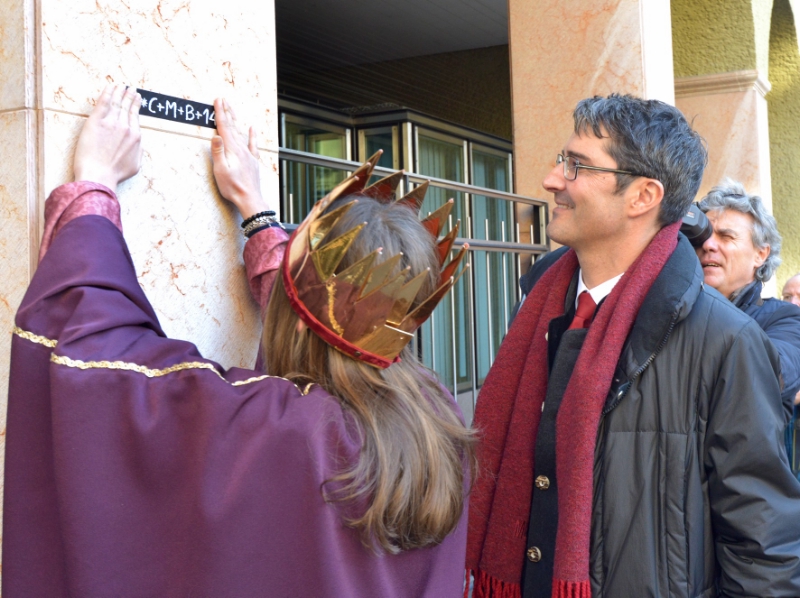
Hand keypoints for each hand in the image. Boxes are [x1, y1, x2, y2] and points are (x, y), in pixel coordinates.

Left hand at [73, 85, 141, 190]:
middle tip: (130, 88)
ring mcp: (111, 123)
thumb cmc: (115, 174)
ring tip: (120, 85)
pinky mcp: (96, 122)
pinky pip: (104, 102)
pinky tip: (110, 86)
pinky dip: (108, 92)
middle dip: (129, 95)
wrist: (99, 175)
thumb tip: (138, 144)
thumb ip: (138, 151)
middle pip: (127, 106)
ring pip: (117, 102)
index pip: (135, 116)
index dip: (135, 105)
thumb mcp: (135, 165)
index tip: (136, 98)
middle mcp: (125, 127)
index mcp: (135, 137)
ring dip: (119, 91)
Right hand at [211, 98, 270, 218]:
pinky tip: (252, 128)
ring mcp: (248, 154)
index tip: (217, 100)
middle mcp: (241, 149)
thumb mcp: (221, 170)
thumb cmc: (233, 187)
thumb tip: (216, 135)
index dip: (220, 113)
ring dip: (235, 120)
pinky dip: (252, 135)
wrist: (249, 198)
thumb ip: (218, 152)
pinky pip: (252, 144)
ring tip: (232, 109)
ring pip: (240, 133)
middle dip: (227, 112)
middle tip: (223, 100)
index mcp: (232, 149)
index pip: (224, 127)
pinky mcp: (252, 161)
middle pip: (233, 127)